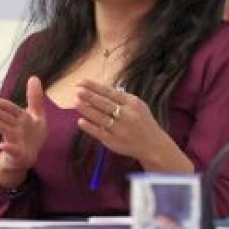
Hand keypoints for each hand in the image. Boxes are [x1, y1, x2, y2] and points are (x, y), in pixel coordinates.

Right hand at [0, 76, 48, 188]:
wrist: (26, 157)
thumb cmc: (29, 133)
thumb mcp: (37, 115)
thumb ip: (35, 97)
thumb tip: (34, 77)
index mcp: (20, 118)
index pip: (12, 109)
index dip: (4, 105)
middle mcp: (16, 128)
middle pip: (6, 119)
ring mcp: (15, 141)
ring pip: (7, 132)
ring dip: (0, 127)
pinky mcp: (17, 154)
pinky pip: (13, 151)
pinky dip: (8, 148)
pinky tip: (1, 146)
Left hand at [74, 79, 191, 172]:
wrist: (153, 145)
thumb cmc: (143, 122)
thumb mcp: (138, 105)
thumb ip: (122, 98)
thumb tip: (101, 89)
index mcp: (132, 103)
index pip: (110, 92)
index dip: (94, 87)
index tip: (82, 82)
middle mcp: (127, 115)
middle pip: (105, 104)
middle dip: (89, 96)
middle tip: (77, 91)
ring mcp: (120, 129)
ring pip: (100, 118)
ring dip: (87, 110)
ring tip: (76, 103)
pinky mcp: (114, 142)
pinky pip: (99, 132)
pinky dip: (89, 127)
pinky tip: (81, 121)